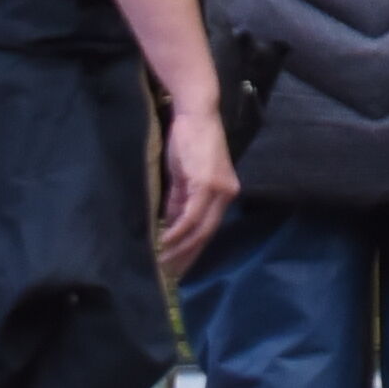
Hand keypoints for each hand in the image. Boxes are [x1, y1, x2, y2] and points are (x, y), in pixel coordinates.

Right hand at [154, 102, 236, 274]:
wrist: (195, 114)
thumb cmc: (188, 141)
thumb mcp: (183, 177)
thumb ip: (180, 201)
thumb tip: (171, 225)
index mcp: (224, 193)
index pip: (209, 229)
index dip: (193, 249)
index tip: (178, 266)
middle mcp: (226, 194)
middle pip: (207, 234)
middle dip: (187, 255)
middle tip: (168, 273)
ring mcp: (218, 190)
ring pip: (200, 229)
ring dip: (180, 248)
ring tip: (162, 261)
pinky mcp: (206, 184)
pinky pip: (191, 216)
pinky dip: (177, 231)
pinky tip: (164, 242)